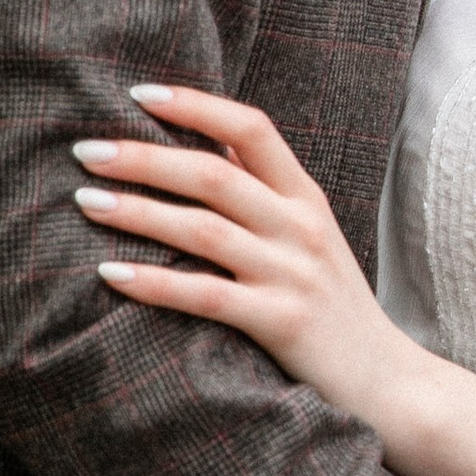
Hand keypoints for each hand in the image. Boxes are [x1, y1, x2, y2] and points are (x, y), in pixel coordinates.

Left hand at [73, 84, 429, 449]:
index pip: (253, 128)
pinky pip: (206, 295)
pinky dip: (155, 282)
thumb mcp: (309, 238)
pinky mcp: (282, 323)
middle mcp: (302, 227)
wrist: (389, 382)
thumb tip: (208, 140)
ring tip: (86, 201)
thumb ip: (265, 194)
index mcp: (306, 198)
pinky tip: (111, 275)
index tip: (137, 93)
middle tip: (86, 149)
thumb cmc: (333, 308)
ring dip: (138, 211)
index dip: (196, 105)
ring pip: (204, 229)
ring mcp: (293, 275)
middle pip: (214, 174)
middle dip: (144, 157)